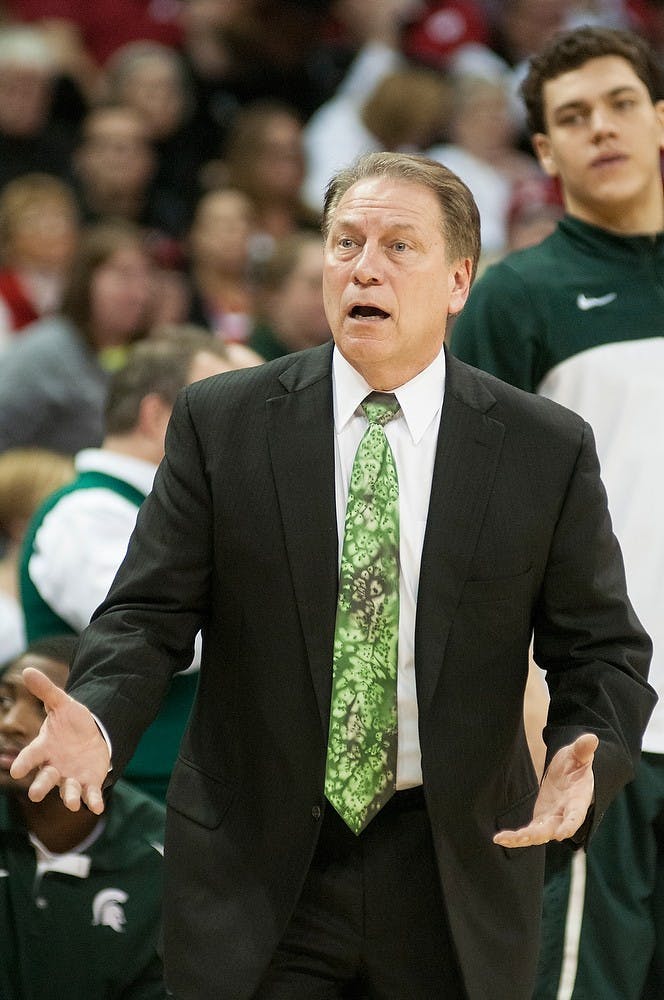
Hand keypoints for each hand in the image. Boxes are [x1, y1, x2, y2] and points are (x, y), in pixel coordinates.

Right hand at [10, 668, 109, 813]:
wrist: (92, 735)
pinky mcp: (88, 783)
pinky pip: (90, 794)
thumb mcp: (61, 704)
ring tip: (72, 803)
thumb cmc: (71, 722)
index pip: (31, 756)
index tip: (17, 770)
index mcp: (45, 748)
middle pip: (45, 778)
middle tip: (34, 794)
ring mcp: (71, 777)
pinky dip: (93, 801)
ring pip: (67, 790)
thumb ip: (46, 691)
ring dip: (69, 797)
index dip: (24, 763)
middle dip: (40, 786)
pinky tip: (98, 806)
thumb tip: (27, 670)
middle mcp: (54, 766)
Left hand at [493, 733, 598, 847]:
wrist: (570, 773)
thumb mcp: (579, 754)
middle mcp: (565, 814)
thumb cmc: (577, 763)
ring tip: (503, 839)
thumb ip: (583, 749)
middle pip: (553, 829)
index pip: (576, 815)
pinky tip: (499, 839)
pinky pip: (528, 832)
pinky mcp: (540, 820)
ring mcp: (552, 819)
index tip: (562, 833)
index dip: (570, 824)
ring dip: (522, 838)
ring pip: (538, 834)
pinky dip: (515, 837)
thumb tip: (591, 738)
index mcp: (578, 800)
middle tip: (525, 837)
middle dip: (539, 834)